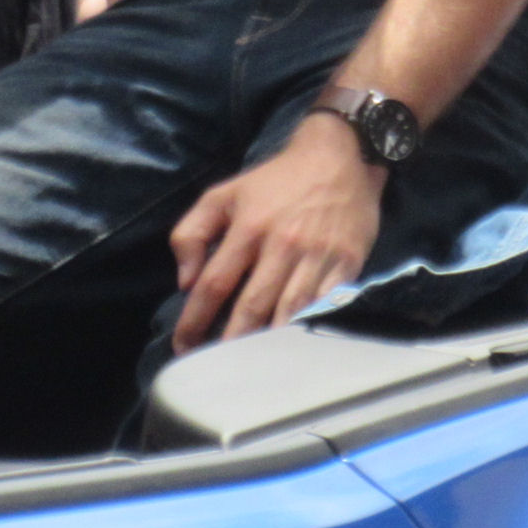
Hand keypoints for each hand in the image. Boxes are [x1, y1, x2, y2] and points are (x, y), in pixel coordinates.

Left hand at [170, 113, 385, 354]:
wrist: (336, 156)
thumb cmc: (275, 181)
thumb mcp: (224, 194)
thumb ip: (193, 232)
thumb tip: (185, 281)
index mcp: (248, 227)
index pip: (214, 283)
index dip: (195, 319)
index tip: (182, 345)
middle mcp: (281, 244)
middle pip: (251, 306)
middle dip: (230, 343)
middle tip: (215, 371)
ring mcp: (316, 256)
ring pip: (288, 313)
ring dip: (268, 346)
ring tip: (249, 372)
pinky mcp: (345, 264)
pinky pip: (323, 307)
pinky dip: (308, 330)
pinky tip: (293, 351)